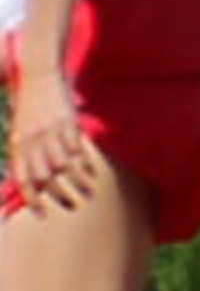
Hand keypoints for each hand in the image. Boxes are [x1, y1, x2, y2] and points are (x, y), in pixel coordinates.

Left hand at [8, 96, 100, 213]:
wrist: (38, 75)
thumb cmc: (29, 107)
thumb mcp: (20, 132)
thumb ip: (25, 155)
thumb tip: (30, 182)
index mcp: (17, 145)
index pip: (24, 180)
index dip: (32, 200)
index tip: (43, 215)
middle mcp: (32, 141)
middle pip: (45, 177)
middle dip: (59, 196)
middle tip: (73, 207)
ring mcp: (51, 132)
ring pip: (64, 166)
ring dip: (77, 183)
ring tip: (88, 193)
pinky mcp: (68, 122)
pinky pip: (77, 149)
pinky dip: (85, 163)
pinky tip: (92, 172)